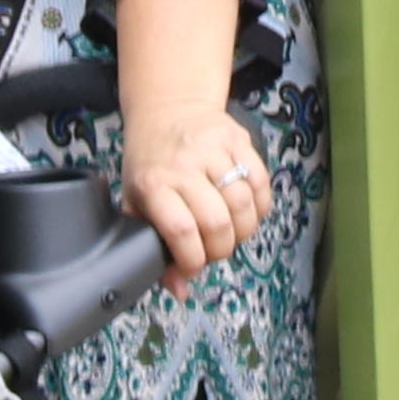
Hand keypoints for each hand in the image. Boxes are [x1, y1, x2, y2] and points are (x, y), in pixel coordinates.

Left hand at [116, 88, 274, 279]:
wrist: (167, 108)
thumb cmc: (149, 163)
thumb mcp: (136, 202)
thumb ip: (152, 247)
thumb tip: (180, 290)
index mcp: (153, 183)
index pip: (182, 230)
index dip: (193, 259)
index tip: (192, 267)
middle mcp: (184, 164)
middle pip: (218, 222)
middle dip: (221, 249)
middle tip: (214, 251)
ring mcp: (214, 148)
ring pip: (244, 204)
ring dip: (243, 231)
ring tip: (231, 234)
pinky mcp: (239, 138)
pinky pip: (262, 182)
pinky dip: (260, 208)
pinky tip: (248, 214)